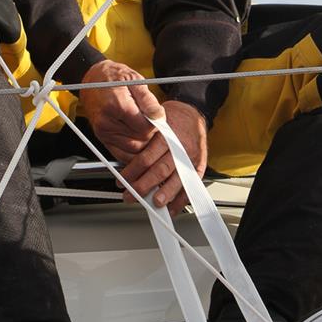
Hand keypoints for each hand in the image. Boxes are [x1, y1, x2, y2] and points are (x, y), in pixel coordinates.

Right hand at [79, 60, 163, 161]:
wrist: (93, 79)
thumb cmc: (114, 77)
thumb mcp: (135, 80)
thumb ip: (148, 100)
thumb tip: (160, 117)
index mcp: (117, 105)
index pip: (145, 127)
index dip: (156, 123)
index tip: (157, 116)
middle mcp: (107, 121)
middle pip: (140, 140)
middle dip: (151, 133)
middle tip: (151, 120)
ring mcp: (103, 132)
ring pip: (133, 149)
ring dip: (143, 142)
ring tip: (144, 126)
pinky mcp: (102, 138)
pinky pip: (122, 154)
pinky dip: (133, 150)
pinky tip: (137, 137)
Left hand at [120, 100, 206, 216]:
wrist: (194, 113)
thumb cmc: (173, 117)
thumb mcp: (156, 121)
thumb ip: (144, 139)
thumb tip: (125, 158)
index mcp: (167, 136)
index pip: (146, 158)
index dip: (132, 171)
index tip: (122, 180)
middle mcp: (179, 148)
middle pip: (160, 172)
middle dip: (143, 187)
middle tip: (131, 195)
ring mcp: (190, 159)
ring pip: (176, 180)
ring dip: (164, 195)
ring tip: (154, 205)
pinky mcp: (198, 166)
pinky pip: (191, 186)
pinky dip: (181, 199)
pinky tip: (172, 208)